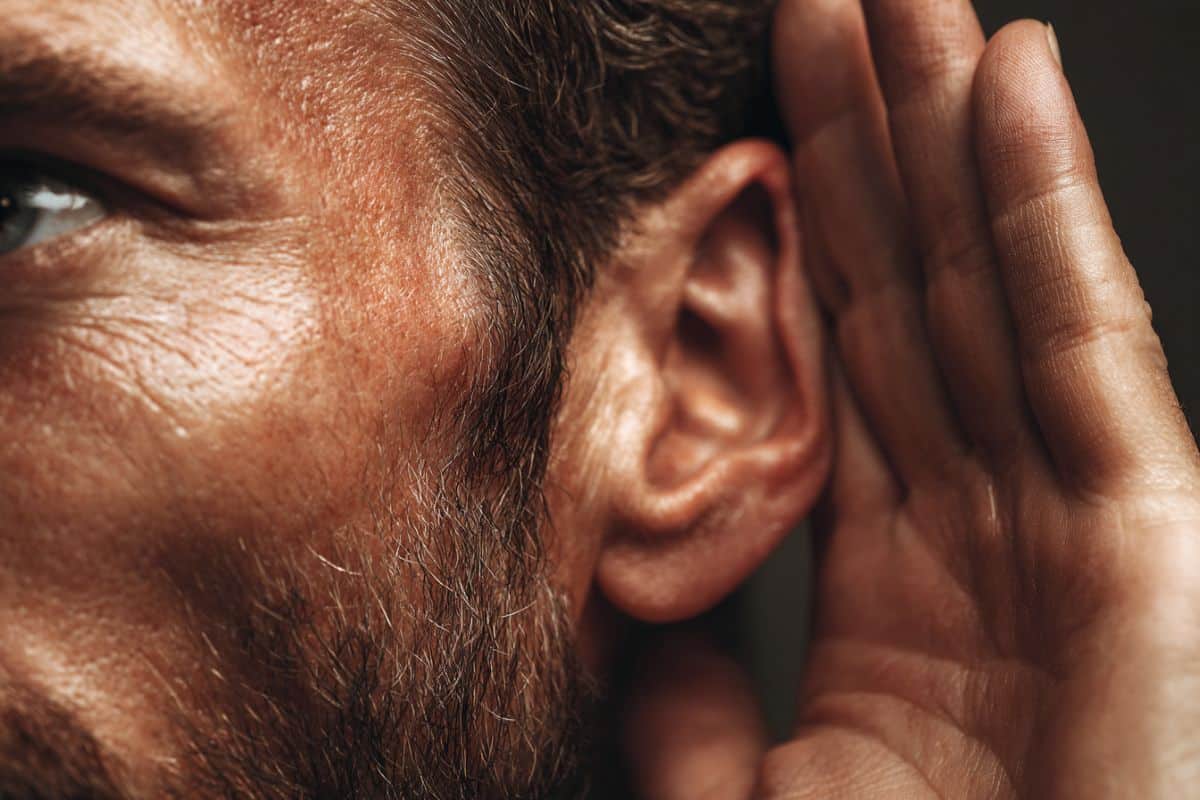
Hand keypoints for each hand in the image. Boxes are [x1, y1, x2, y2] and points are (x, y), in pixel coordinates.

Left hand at [624, 1, 1199, 796]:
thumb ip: (694, 710)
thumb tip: (639, 622)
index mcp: (889, 582)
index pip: (833, 359)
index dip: (795, 236)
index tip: (754, 122)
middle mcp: (981, 524)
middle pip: (908, 292)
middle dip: (868, 144)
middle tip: (827, 5)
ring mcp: (1068, 515)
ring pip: (986, 280)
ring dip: (946, 131)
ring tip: (903, 3)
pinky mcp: (1145, 532)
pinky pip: (1080, 334)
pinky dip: (1047, 203)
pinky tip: (1008, 80)